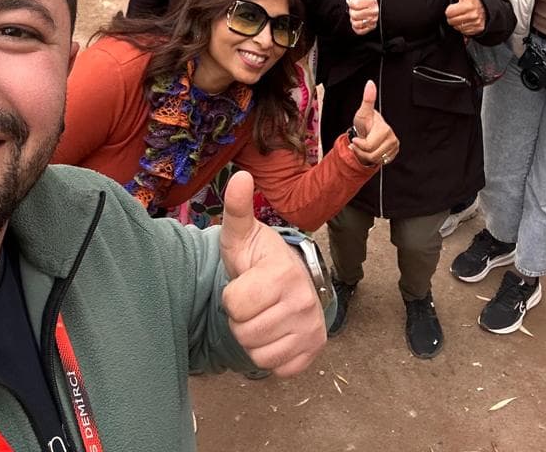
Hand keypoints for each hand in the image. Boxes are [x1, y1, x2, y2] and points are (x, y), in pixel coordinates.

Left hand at [219, 171, 326, 375]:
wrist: (289, 283)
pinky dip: (271, 356)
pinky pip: (276, 369)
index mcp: (284, 273)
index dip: (232, 296)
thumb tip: (240, 177)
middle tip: (253, 303)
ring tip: (262, 316)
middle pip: (244, 333)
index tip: (244, 285)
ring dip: (253, 339)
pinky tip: (275, 334)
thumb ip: (237, 209)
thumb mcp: (242, 236)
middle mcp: (304, 302)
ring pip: (258, 354)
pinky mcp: (313, 351)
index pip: (235, 305)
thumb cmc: (259, 261)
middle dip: (241, 320)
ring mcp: (311, 329)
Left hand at [347, 0, 378, 34]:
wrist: (362, 6)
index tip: (355, 0)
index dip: (352, 2)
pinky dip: (356, 26)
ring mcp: (373, 20)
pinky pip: (359, 30)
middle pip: (355, 15)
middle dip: (353, 11)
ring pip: (357, 23)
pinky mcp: (370, 28)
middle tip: (357, 7)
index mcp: (372, 0)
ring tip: (358, 12)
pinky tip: (359, 20)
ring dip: (354, 18)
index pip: (354, 5)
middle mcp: (375, 11)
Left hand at [347, 80, 398, 166]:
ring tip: (363, 147)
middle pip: (372, 155)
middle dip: (361, 151)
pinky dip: (371, 159)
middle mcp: (392, 138)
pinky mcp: (393, 154)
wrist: (370, 131)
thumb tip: (370, 83)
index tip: (355, 140)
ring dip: (364, 155)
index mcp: (385, 129)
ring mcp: (394, 147)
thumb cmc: (366, 122)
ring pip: (375, 160)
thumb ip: (367, 98)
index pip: (369, 146)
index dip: (359, 144)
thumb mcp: (363, 111)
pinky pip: (380, 162)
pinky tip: (369, 150)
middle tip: (358, 143)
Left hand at [444, 0, 486, 35]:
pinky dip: (464, 28)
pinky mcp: (476, 30)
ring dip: (458, 23)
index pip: (449, 13)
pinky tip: (466, 22)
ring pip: (457, 27)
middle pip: (451, 21)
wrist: (488, 9)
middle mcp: (472, 15)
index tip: (454, 7)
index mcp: (467, 5)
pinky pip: (464, 32)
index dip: (450, 10)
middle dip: (453, 17)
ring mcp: (474, 23)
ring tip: (463, 17)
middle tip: (458, 12)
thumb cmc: (475, 0)